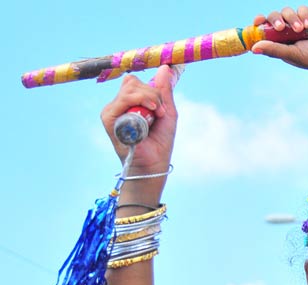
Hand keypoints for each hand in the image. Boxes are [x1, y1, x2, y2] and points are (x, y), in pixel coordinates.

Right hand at [100, 65, 176, 179]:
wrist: (154, 162)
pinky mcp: (109, 118)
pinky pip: (123, 100)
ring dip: (149, 99)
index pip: (135, 82)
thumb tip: (165, 67)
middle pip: (132, 82)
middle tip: (161, 112)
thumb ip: (164, 91)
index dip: (152, 89)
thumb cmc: (160, 141)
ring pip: (129, 89)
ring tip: (156, 116)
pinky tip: (147, 120)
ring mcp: (112, 111)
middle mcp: (118, 105)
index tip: (163, 106)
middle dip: (153, 94)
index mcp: (129, 102)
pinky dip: (140, 106)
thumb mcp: (167, 112)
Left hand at [250, 6, 307, 81]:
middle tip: (281, 27)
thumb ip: (274, 50)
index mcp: (283, 45)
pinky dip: (304, 14)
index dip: (260, 25)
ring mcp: (301, 25)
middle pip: (275, 18)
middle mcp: (290, 34)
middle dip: (276, 20)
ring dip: (293, 18)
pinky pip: (302, 9)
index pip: (266, 32)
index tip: (257, 21)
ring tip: (303, 29)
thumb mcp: (294, 55)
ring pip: (288, 11)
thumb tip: (253, 48)